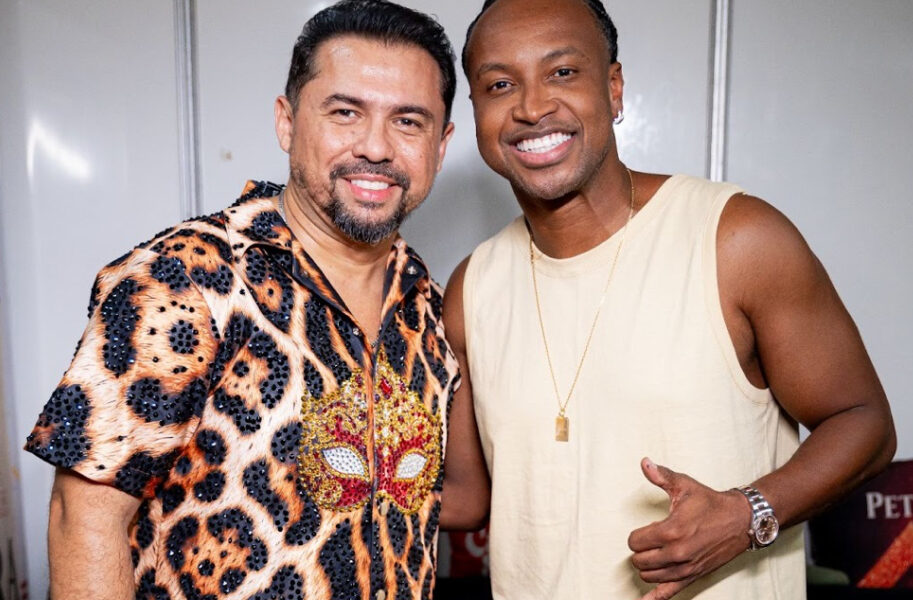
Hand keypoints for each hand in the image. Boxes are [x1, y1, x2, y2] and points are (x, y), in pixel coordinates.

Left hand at [627, 458, 751, 599]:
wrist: (740, 521)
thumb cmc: (710, 503)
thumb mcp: (685, 485)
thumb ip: (661, 475)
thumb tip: (644, 463)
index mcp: (671, 531)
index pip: (635, 542)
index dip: (635, 535)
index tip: (646, 529)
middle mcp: (677, 553)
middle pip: (640, 560)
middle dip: (640, 550)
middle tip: (650, 540)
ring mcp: (685, 568)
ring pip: (650, 576)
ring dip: (647, 566)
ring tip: (655, 554)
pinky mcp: (693, 576)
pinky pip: (669, 593)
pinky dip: (655, 598)